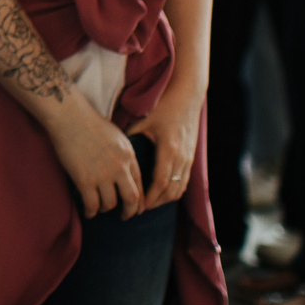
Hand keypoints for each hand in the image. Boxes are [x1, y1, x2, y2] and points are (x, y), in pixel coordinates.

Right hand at [46, 91, 145, 218]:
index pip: (140, 183)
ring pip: (110, 203)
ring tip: (100, 208)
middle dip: (130, 211)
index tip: (137, 206)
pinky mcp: (84, 180)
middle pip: (131, 198)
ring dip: (105, 208)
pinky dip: (91, 212)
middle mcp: (119, 167)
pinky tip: (88, 212)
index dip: (140, 198)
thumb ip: (122, 153)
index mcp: (128, 155)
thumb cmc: (88, 121)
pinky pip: (92, 204)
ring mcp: (102, 174)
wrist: (68, 115)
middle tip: (126, 216)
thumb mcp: (115, 135)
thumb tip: (123, 170)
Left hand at [128, 83, 200, 211]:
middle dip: (155, 204)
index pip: (159, 183)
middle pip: (170, 191)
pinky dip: (174, 192)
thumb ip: (130, 136)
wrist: (187, 94)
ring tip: (147, 204)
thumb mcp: (144, 119)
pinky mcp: (192, 157)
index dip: (148, 198)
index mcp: (168, 149)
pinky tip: (161, 193)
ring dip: (165, 200)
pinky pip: (185, 182)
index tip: (135, 206)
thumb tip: (113, 151)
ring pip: (179, 189)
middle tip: (137, 210)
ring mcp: (189, 158)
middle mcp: (182, 157)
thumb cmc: (163, 104)